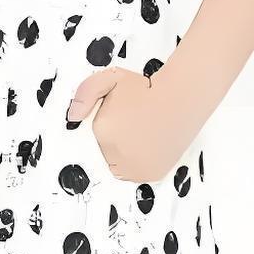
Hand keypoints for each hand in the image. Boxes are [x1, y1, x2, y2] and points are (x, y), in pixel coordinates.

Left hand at [66, 66, 172, 184]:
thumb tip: (72, 117)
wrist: (180, 98)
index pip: (94, 135)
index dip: (107, 123)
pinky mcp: (150, 174)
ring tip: (140, 133)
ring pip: (118, 165)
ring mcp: (134, 167)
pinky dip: (138, 163)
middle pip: (104, 152)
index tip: (119, 115)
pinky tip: (146, 145)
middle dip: (113, 139)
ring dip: (123, 154)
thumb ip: (85, 93)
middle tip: (132, 122)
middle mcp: (116, 153)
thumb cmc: (145, 88)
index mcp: (103, 130)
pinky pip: (135, 173)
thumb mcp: (110, 78)